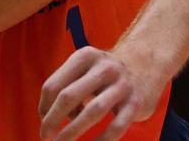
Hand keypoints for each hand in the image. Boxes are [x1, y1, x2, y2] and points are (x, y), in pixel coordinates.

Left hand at [38, 46, 162, 140]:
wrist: (146, 63)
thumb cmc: (104, 72)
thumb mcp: (85, 69)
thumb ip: (67, 87)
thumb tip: (49, 116)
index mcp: (84, 57)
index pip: (54, 85)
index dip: (44, 106)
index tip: (42, 121)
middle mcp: (103, 68)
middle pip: (69, 96)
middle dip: (52, 120)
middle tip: (44, 136)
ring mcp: (122, 85)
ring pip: (92, 111)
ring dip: (72, 131)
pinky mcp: (136, 103)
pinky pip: (116, 126)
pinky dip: (101, 140)